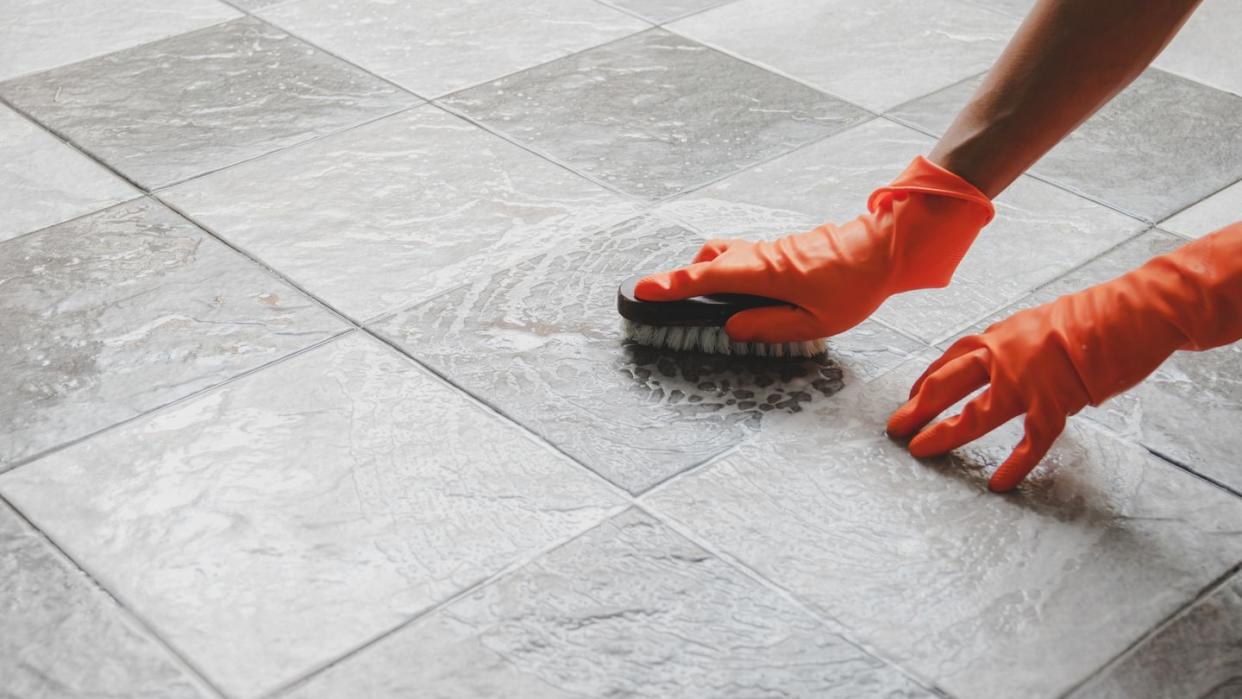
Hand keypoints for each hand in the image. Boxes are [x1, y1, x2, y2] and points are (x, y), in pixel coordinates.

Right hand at [635, 156, 993, 341]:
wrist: (885, 247)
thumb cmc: (855, 286)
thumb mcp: (816, 322)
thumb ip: (770, 326)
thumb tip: (732, 327)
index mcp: (765, 274)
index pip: (707, 279)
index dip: (672, 285)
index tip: (641, 290)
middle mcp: (761, 256)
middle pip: (708, 263)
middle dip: (679, 279)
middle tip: (656, 296)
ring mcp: (769, 249)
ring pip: (724, 256)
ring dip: (704, 273)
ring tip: (695, 299)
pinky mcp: (780, 250)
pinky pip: (741, 257)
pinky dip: (726, 270)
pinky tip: (735, 293)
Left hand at [888, 224, 1241, 490]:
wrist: (1132, 313)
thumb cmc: (1092, 315)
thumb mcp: (1038, 322)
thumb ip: (1014, 344)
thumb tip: (997, 361)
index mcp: (999, 336)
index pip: (949, 360)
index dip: (925, 381)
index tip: (910, 398)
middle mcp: (1004, 356)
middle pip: (947, 384)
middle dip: (917, 407)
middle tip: (894, 427)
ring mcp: (1028, 381)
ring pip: (977, 414)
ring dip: (946, 433)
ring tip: (922, 450)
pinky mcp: (1057, 403)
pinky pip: (1030, 441)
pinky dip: (1015, 464)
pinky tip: (999, 483)